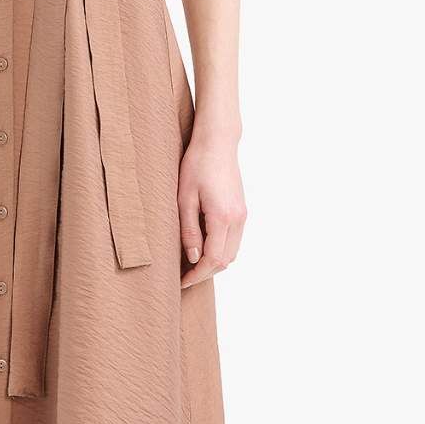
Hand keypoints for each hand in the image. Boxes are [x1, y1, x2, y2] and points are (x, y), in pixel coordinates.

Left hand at [177, 132, 246, 287]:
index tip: (182, 281)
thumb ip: (189, 230)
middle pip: (226, 260)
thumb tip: (192, 258)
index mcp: (223, 217)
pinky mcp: (241, 210)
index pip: (213, 259)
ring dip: (213, 262)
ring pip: (232, 252)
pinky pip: (234, 240)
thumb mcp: (184, 198)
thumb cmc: (197, 165)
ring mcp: (242, 215)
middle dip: (205, 272)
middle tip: (184, 275)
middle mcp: (237, 219)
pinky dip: (220, 249)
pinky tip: (203, 246)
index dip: (197, 275)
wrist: (218, 142)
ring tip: (191, 262)